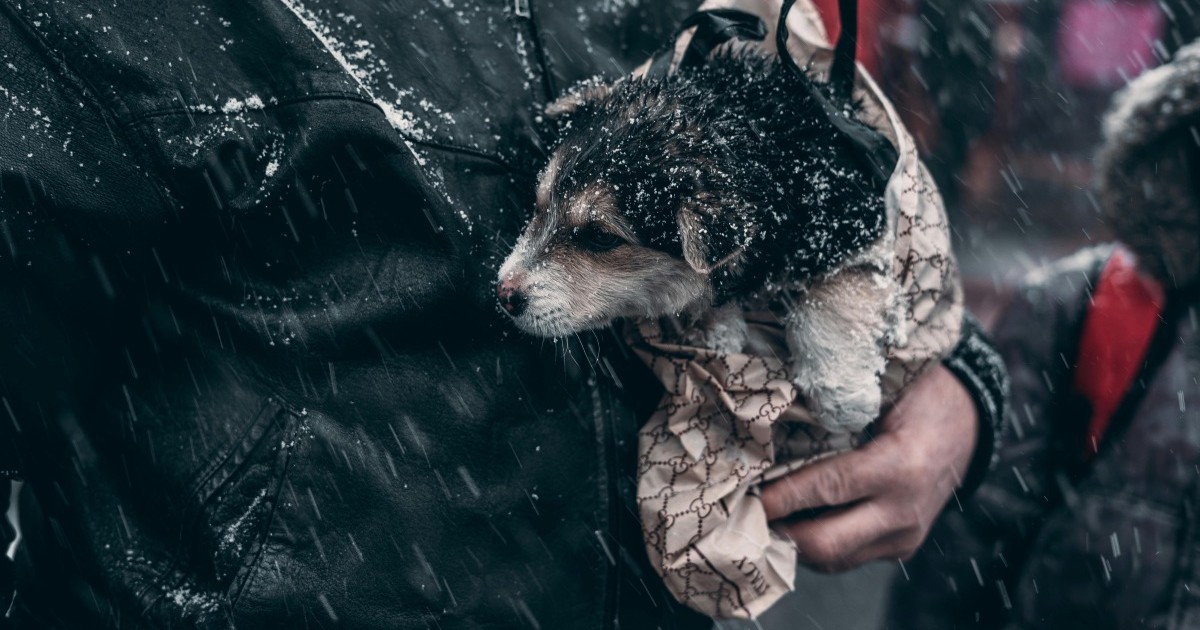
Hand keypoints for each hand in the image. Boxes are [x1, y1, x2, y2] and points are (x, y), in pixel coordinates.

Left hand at [760, 364, 977, 571]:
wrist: (968, 421)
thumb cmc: (920, 394)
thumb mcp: (881, 394)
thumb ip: (833, 415)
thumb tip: (770, 427)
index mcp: (900, 467)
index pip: (828, 489)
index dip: (782, 496)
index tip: (747, 496)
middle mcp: (903, 511)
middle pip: (825, 542)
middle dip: (778, 531)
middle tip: (744, 512)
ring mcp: (904, 536)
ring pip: (833, 559)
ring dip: (793, 542)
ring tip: (762, 516)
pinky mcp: (901, 548)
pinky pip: (848, 558)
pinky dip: (817, 544)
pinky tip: (795, 520)